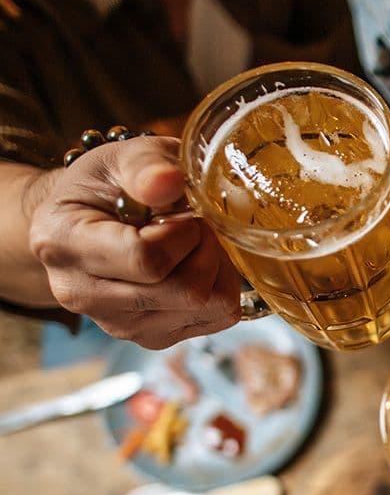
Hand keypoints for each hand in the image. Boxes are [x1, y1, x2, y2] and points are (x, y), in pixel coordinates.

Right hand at [27, 137, 239, 348]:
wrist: (89, 219)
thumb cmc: (107, 185)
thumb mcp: (121, 157)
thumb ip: (144, 163)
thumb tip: (168, 181)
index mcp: (63, 242)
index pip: (146, 258)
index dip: (184, 232)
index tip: (180, 210)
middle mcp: (80, 294)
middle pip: (182, 291)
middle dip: (206, 250)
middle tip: (196, 224)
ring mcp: (115, 324)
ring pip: (204, 308)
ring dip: (217, 269)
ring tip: (194, 244)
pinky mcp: (148, 337)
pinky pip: (214, 320)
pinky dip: (220, 289)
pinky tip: (196, 265)